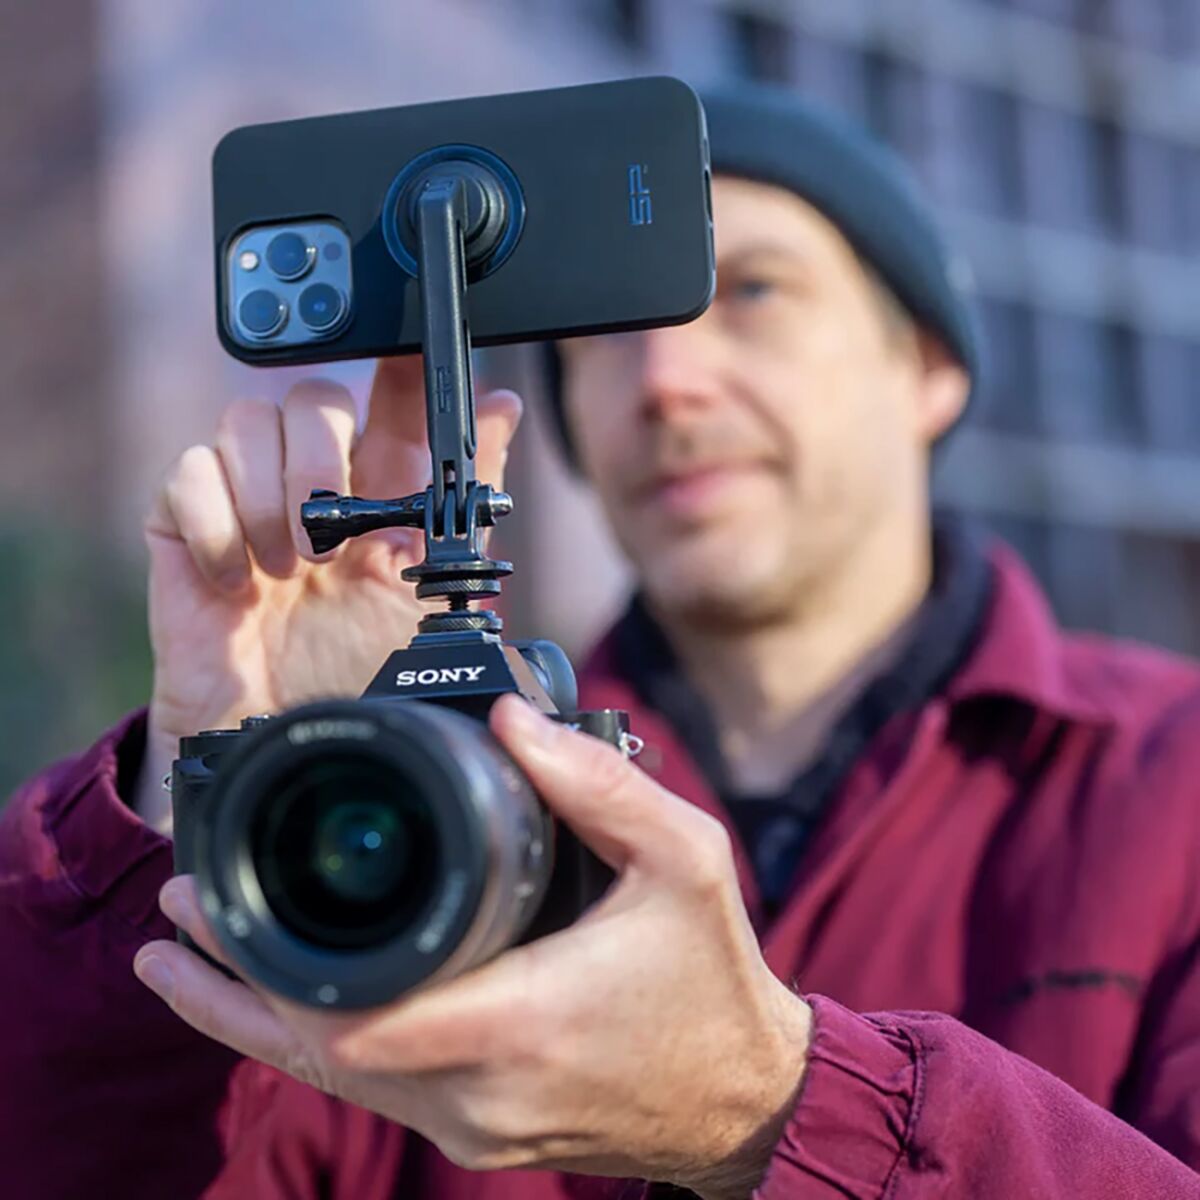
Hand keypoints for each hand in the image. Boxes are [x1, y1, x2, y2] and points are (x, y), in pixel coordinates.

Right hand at [134, 359, 521, 829]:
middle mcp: (313, 486)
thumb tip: (501, 404)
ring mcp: (246, 502)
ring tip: (286, 572)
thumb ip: (463, 496)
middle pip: (313, 396)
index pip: (386, 397)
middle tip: (328, 543)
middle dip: (323, 459)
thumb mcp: (431, 585)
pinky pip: (187, 474)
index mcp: (379, 493)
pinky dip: (216, 526)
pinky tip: (239, 585)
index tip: (412, 358)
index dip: (396, 367)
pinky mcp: (185, 530)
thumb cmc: (360, 673)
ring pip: (247, 419)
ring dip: (270, 495)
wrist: (288, 744)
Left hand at [134, 695, 811, 1197]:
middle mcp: (481, 1092)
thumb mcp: (682, 857)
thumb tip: (510, 721)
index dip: (266, 971)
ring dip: (252, 1018)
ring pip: (333, 1079)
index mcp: (525, 1019)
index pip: (361, 1017)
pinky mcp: (473, 1135)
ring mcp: (472, 1127)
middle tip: (178, 910)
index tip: (210, 912)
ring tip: (182, 959)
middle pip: (319, 1052)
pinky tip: (265, 1010)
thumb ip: (598, 784)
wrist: (739, 1096)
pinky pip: (371, 1090)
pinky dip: (309, 1044)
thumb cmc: (709, 974)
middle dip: (233, 983)